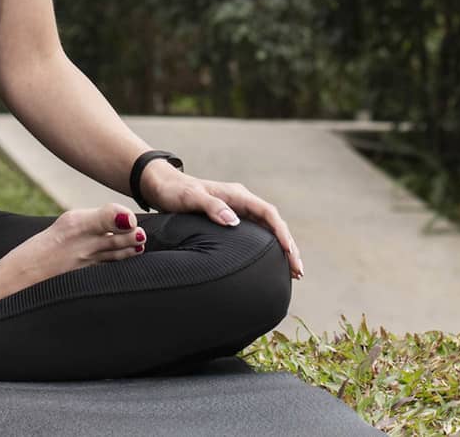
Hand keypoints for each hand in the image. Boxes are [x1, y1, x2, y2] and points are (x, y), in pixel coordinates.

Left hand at [140, 159, 303, 279]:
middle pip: (273, 223)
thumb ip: (211, 207)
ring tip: (292, 273)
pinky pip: (255, 234)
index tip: (291, 253)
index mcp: (236, 194)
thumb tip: (234, 221)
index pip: (267, 213)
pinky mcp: (230, 219)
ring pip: (267, 230)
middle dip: (288, 246)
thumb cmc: (174, 192)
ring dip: (281, 249)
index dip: (281, 233)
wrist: (161, 186)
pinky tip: (270, 264)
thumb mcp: (190, 198)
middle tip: (298, 272)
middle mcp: (240, 201)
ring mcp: (236, 210)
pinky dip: (267, 249)